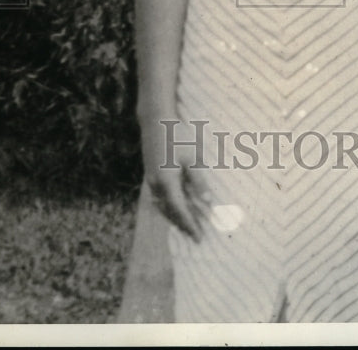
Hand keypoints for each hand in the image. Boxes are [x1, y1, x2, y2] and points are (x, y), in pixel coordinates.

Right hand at [141, 118, 208, 241]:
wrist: (155, 120)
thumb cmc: (177, 135)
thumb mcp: (192, 157)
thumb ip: (198, 181)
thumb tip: (207, 202)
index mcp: (167, 181)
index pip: (180, 211)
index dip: (190, 225)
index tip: (200, 237)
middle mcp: (156, 184)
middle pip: (170, 212)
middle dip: (183, 225)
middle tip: (196, 236)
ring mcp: (151, 179)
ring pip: (162, 206)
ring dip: (175, 217)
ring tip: (187, 226)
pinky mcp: (150, 174)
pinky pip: (159, 198)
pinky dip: (168, 207)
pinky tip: (175, 207)